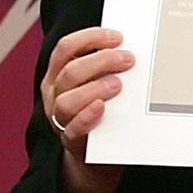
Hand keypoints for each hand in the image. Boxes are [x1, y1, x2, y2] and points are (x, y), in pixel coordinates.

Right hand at [40, 26, 131, 192]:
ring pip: (67, 100)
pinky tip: (103, 108)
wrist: (97, 155)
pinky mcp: (72, 141)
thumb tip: (137, 46)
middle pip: (70, 72)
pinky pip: (73, 129)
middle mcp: (55, 94)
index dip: (89, 38)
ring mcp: (60, 118)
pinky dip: (88, 116)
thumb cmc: (104, 112)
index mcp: (60, 76)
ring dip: (94, 88)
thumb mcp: (100, 85)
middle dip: (101, 61)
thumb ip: (109, 68)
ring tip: (118, 85)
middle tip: (129, 59)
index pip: (65, 49)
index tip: (117, 37)